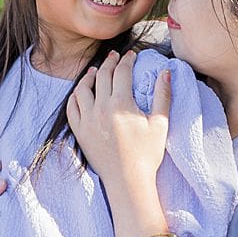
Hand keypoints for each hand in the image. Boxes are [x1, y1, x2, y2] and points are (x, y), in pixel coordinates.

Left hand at [66, 50, 168, 195]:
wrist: (128, 180)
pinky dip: (75, 96)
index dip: (127, 61)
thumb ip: (163, 95)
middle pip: (102, 76)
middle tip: (114, 56)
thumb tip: (166, 71)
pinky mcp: (79, 131)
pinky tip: (80, 92)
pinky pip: (71, 108)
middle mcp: (101, 108)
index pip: (122, 72)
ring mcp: (87, 120)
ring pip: (82, 89)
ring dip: (89, 76)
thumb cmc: (147, 154)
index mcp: (121, 103)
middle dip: (109, 63)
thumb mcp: (160, 123)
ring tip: (95, 71)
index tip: (131, 56)